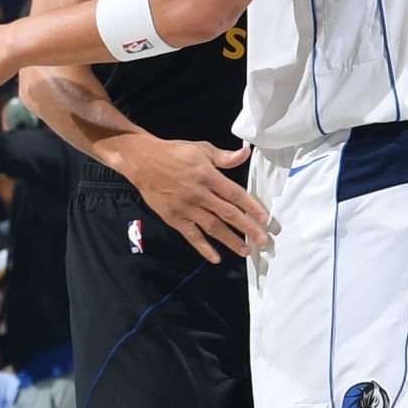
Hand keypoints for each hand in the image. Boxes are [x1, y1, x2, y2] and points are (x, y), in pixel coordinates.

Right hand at [121, 136, 270, 261]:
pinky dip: (203, 248)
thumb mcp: (200, 149)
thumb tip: (245, 154)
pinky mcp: (175, 218)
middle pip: (228, 214)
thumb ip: (223, 157)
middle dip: (247, 228)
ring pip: (213, 227)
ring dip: (230, 240)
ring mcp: (186, 208)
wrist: (143, 162)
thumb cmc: (174, 153)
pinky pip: (192, 236)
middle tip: (263, 240)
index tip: (265, 219)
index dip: (251, 207)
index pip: (234, 194)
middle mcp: (199, 194)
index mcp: (207, 175)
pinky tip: (216, 258)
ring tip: (245, 251)